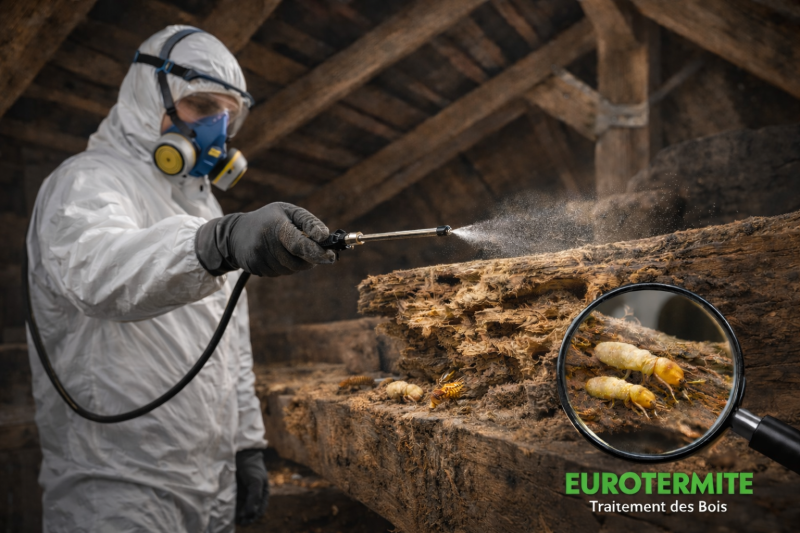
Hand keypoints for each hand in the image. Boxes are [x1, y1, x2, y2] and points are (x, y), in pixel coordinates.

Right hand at [195, 202, 335, 275]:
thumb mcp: (287, 211)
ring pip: (292, 269)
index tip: (331, 256)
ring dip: (299, 263)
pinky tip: (279, 255)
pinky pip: (281, 273)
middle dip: (312, 259)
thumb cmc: (268, 219)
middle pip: (298, 261)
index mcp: (276, 225)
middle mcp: (266, 243)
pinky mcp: (256, 268)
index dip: (317, 252)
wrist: (234, 233)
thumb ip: (308, 222)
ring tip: (292, 249)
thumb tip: (326, 237)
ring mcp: (260, 258)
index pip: (299, 244)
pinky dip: (286, 266)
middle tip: (321, 254)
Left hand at [235, 448, 268, 524]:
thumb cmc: (251, 467)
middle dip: (244, 518)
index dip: (254, 517)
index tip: (246, 521)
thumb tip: (250, 514)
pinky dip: (229, 509)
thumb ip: (254, 498)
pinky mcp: (232, 493)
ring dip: (236, 515)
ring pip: (240, 510)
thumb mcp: (256, 482)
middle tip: (238, 521)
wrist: (240, 455)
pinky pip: (231, 504)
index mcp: (262, 494)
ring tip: (231, 519)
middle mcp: (252, 496)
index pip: (260, 510)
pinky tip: (226, 512)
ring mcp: (242, 495)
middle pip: (249, 512)